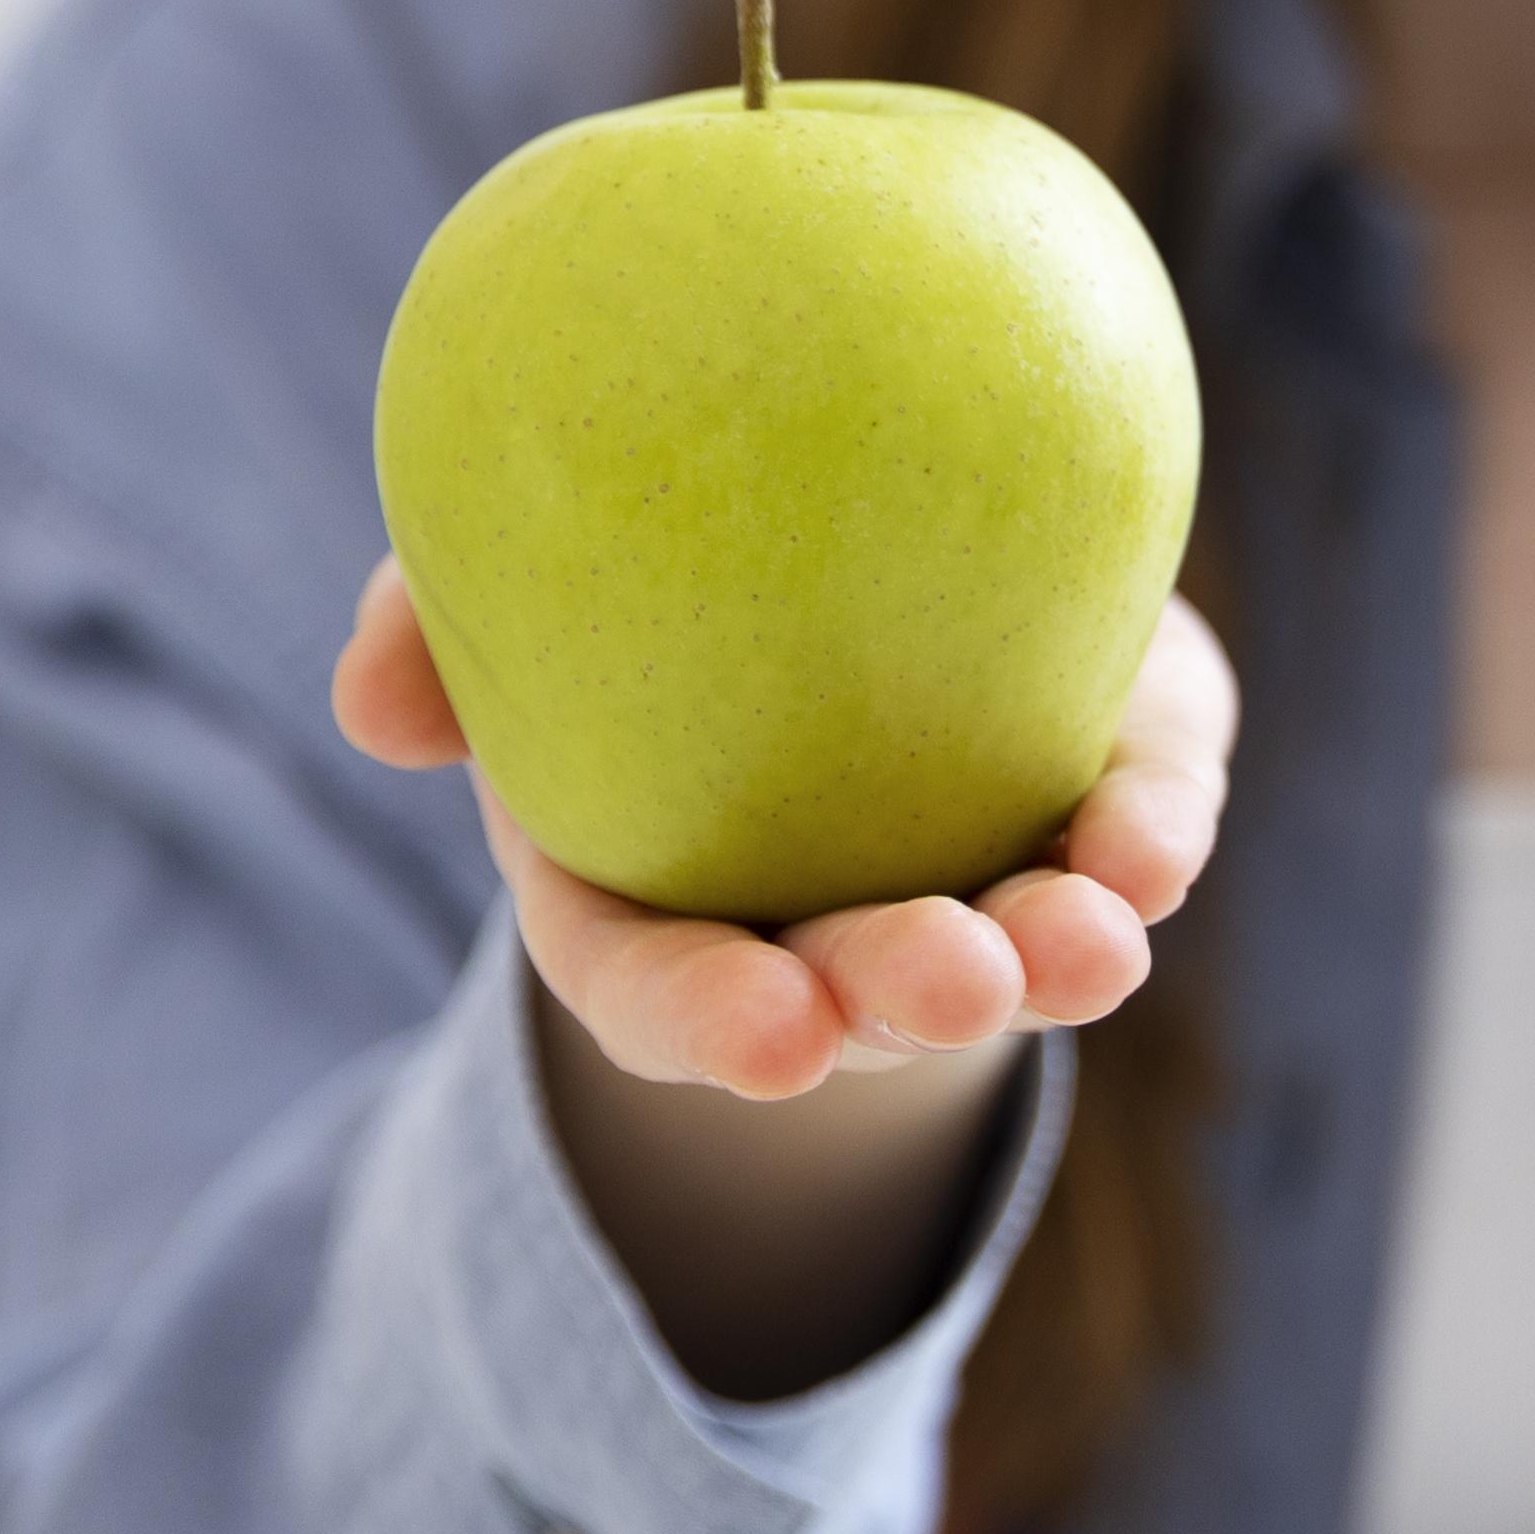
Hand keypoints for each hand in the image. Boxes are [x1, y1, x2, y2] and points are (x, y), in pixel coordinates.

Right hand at [333, 558, 1235, 1104]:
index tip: (772, 1037)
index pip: (658, 991)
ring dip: (1054, 963)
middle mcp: (816, 910)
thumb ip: (429, 623)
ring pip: (1009, 951)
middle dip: (905, 1002)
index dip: (709, 1023)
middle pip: (852, 996)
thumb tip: (374, 706)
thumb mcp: (507, 583)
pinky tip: (1160, 847)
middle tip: (954, 981)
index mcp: (654, 886)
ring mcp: (962, 864)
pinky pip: (1128, 837)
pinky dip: (1149, 849)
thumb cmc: (635, 561)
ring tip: (1095, 945)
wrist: (829, 495)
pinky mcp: (1084, 782)